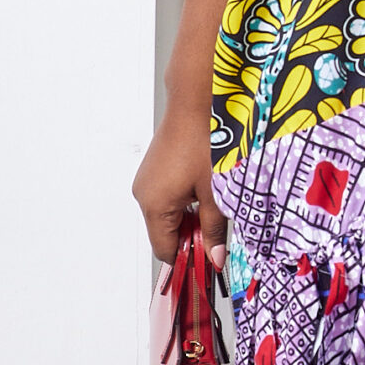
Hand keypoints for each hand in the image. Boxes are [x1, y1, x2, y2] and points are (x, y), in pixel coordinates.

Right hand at [133, 102, 225, 264]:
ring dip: (192, 219)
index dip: (189, 260)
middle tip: (220, 233)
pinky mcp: (154, 170)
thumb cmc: (205, 140)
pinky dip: (186, 203)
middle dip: (193, 238)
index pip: (166, 251)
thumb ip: (215, 230)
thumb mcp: (216, 192)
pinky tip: (205, 191)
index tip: (211, 263)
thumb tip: (216, 259)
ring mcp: (147, 181)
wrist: (197, 101)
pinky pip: (167, 199)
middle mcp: (144, 195)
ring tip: (215, 206)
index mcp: (154, 205)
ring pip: (168, 217)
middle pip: (166, 235)